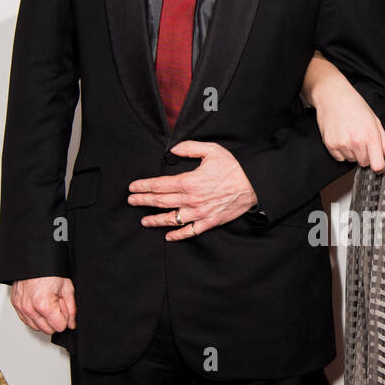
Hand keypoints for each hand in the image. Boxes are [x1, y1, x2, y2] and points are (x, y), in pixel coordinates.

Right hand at [11, 276, 75, 333]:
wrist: (35, 259)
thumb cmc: (50, 270)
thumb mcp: (67, 288)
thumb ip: (71, 309)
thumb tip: (71, 323)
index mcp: (44, 304)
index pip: (59, 327)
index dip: (65, 318)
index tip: (63, 307)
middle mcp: (30, 308)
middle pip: (48, 329)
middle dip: (55, 320)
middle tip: (56, 304)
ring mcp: (21, 307)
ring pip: (36, 327)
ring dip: (44, 320)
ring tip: (48, 304)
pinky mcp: (16, 304)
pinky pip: (26, 320)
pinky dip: (34, 317)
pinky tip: (39, 307)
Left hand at [128, 141, 257, 240]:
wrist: (253, 185)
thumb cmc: (233, 167)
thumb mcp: (211, 150)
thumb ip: (189, 148)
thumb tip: (172, 149)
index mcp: (189, 181)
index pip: (160, 184)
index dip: (144, 186)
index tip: (133, 187)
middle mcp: (191, 199)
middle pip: (161, 201)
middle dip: (143, 201)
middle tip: (131, 201)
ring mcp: (199, 213)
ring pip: (172, 218)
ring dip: (155, 220)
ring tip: (144, 221)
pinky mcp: (209, 222)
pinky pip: (190, 231)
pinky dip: (178, 234)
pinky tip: (168, 236)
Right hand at [312, 74, 384, 172]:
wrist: (333, 96)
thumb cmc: (354, 105)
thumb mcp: (374, 121)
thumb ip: (384, 141)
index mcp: (370, 135)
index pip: (377, 165)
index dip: (379, 166)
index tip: (378, 164)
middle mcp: (357, 141)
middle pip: (364, 163)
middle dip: (365, 155)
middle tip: (361, 140)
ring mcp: (342, 144)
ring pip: (351, 161)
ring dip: (352, 152)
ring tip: (350, 135)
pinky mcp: (330, 145)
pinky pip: (339, 158)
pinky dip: (341, 152)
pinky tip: (342, 138)